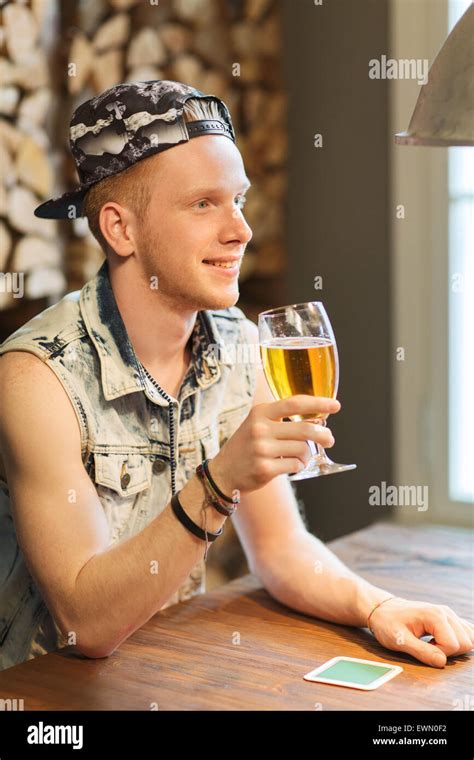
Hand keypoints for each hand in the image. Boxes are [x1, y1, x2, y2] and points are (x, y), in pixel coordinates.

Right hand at [210, 394, 340, 494]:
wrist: (223, 471)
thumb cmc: (247, 446)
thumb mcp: (259, 425)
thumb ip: (283, 420)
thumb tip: (319, 420)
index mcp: (260, 412)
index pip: (295, 403)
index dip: (318, 403)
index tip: (335, 405)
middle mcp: (260, 428)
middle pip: (304, 429)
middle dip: (323, 435)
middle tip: (330, 439)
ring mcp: (262, 449)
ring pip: (302, 449)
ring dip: (307, 454)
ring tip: (300, 456)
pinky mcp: (264, 468)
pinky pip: (295, 465)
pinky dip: (298, 466)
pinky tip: (290, 465)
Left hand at [368, 596, 473, 666]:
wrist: (382, 609)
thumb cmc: (388, 623)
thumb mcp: (399, 640)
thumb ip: (421, 652)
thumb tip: (442, 662)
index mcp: (435, 616)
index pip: (454, 645)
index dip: (440, 653)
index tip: (422, 648)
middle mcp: (446, 612)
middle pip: (466, 642)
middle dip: (449, 652)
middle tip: (428, 646)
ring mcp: (449, 614)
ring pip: (469, 638)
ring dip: (454, 647)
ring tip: (434, 643)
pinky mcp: (449, 618)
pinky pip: (465, 633)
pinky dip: (457, 642)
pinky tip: (440, 641)